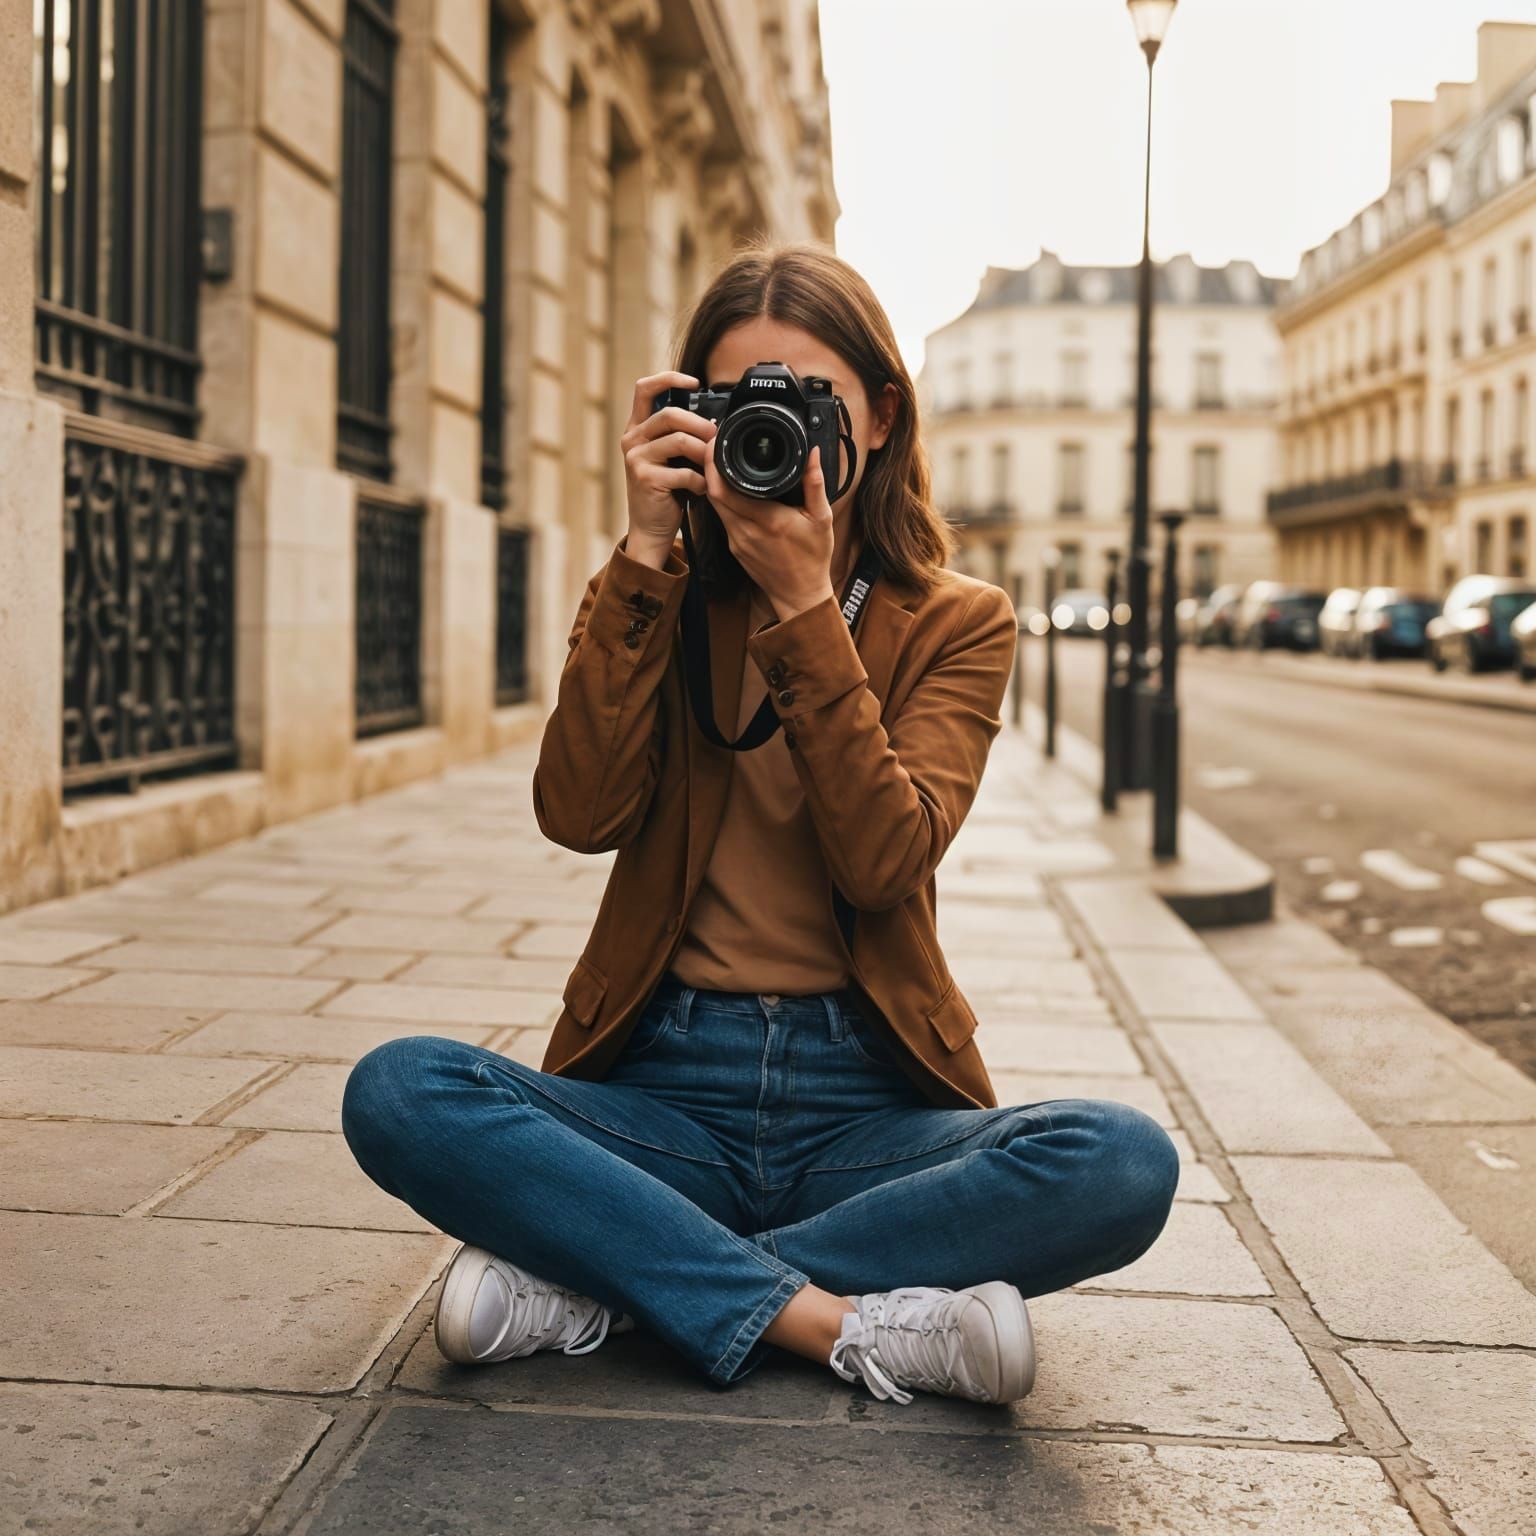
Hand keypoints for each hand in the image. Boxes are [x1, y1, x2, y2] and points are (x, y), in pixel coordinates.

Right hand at [620, 371, 717, 554]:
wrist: (650, 528)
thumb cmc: (666, 490)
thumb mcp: (670, 456)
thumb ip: (680, 434)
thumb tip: (713, 419)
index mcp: (637, 428)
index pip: (645, 389)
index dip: (669, 378)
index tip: (695, 382)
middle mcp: (632, 439)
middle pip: (670, 414)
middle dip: (700, 424)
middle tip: (716, 436)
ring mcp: (636, 459)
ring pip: (680, 441)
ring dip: (704, 454)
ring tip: (711, 467)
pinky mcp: (645, 479)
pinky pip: (684, 472)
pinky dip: (699, 481)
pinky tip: (701, 489)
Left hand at [704, 441, 836, 622]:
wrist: (800, 595)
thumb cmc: (813, 559)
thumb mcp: (821, 518)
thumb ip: (815, 484)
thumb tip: (811, 453)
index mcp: (766, 521)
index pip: (725, 488)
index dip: (714, 463)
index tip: (717, 442)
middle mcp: (745, 531)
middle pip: (712, 493)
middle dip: (709, 467)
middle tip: (715, 445)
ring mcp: (736, 540)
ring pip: (715, 505)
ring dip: (714, 483)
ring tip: (722, 462)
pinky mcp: (734, 547)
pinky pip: (722, 517)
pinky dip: (723, 500)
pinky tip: (731, 489)